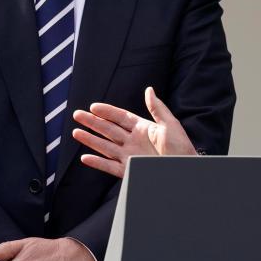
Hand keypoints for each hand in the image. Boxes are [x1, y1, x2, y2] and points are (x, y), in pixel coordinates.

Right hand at [73, 86, 196, 177]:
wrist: (185, 170)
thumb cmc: (181, 148)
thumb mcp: (170, 125)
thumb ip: (157, 108)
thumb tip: (149, 89)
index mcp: (143, 128)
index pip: (121, 117)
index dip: (107, 111)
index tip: (93, 106)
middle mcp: (134, 141)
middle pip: (109, 130)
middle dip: (93, 122)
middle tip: (77, 115)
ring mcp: (130, 156)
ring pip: (105, 146)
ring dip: (90, 140)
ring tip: (75, 132)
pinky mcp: (129, 170)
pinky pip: (110, 166)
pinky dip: (97, 163)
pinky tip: (85, 157)